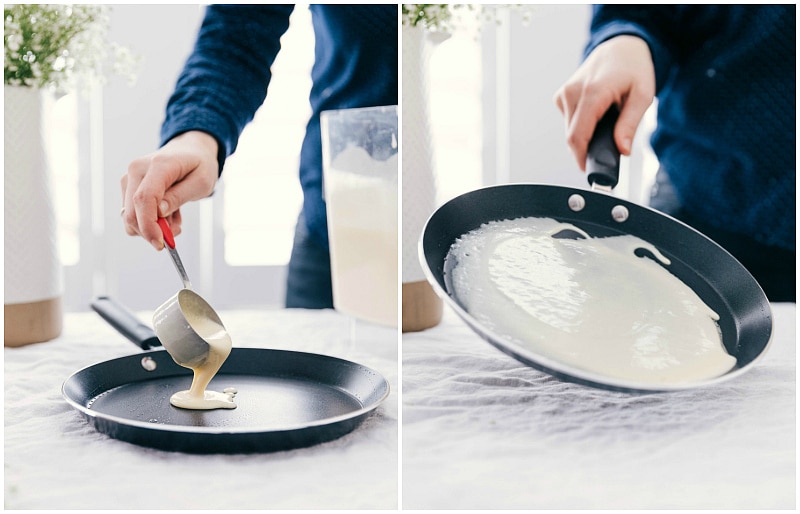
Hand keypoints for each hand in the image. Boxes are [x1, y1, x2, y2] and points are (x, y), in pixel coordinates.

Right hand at [121, 131, 218, 249]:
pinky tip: (168, 212)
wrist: (190, 150)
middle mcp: (137, 170)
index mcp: (158, 165)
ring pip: (130, 217)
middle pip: (132, 212)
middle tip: (176, 231)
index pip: (144, 199)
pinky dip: (150, 221)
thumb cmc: (199, 165)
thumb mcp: (201, 182)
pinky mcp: (128, 186)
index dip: (149, 226)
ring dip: (154, 226)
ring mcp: (129, 178)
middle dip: (152, 231)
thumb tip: (159, 213)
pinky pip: (133, 214)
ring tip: (176, 216)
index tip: (161, 244)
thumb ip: (180, 197)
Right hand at [553, 35, 655, 170]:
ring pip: (568, 130)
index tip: (590, 169)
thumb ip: (630, 124)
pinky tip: (595, 115)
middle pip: (571, 137)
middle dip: (586, 149)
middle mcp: (573, 92)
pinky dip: (580, 125)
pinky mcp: (561, 95)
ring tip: (604, 125)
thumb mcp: (643, 96)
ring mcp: (564, 93)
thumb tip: (622, 150)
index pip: (577, 136)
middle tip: (607, 147)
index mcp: (592, 92)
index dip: (582, 158)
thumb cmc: (634, 69)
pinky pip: (567, 121)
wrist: (621, 48)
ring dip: (584, 136)